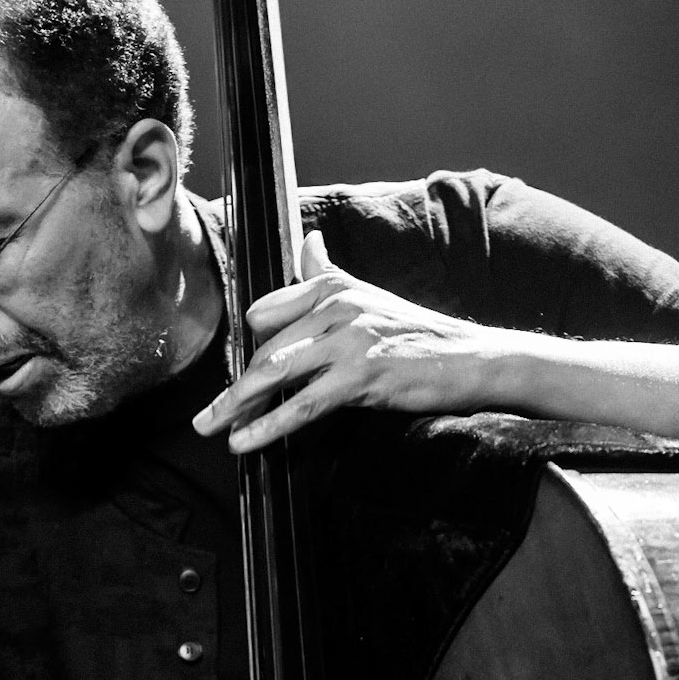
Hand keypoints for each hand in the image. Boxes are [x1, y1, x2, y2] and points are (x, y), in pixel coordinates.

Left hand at [193, 232, 487, 450]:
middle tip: (206, 419)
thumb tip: (307, 238)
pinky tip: (243, 441)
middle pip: (264, 351)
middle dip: (233, 389)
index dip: (247, 351)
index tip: (235, 379)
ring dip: (235, 406)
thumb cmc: (417, 333)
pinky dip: (267, 426)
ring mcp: (347, 342)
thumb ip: (326, 270)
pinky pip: (302, 405)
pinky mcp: (360, 377)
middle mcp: (335, 307)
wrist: (472, 359)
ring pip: (274, 375)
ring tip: (212, 429)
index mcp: (331, 286)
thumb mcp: (367, 293)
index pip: (264, 315)